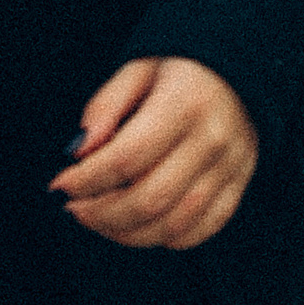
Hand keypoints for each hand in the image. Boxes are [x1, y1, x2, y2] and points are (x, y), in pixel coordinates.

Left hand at [47, 56, 258, 249]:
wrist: (242, 67)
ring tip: (98, 220)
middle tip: (74, 208)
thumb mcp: (139, 68)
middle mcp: (211, 141)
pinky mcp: (239, 186)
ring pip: (173, 225)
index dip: (87, 179)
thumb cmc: (180, 67)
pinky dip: (163, 237)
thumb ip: (106, 106)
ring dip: (126, 232)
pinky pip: (200, 230)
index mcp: (185, 103)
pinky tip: (138, 225)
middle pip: (149, 199)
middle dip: (101, 213)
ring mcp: (231, 168)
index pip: (127, 158)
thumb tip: (79, 150)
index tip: (61, 183)